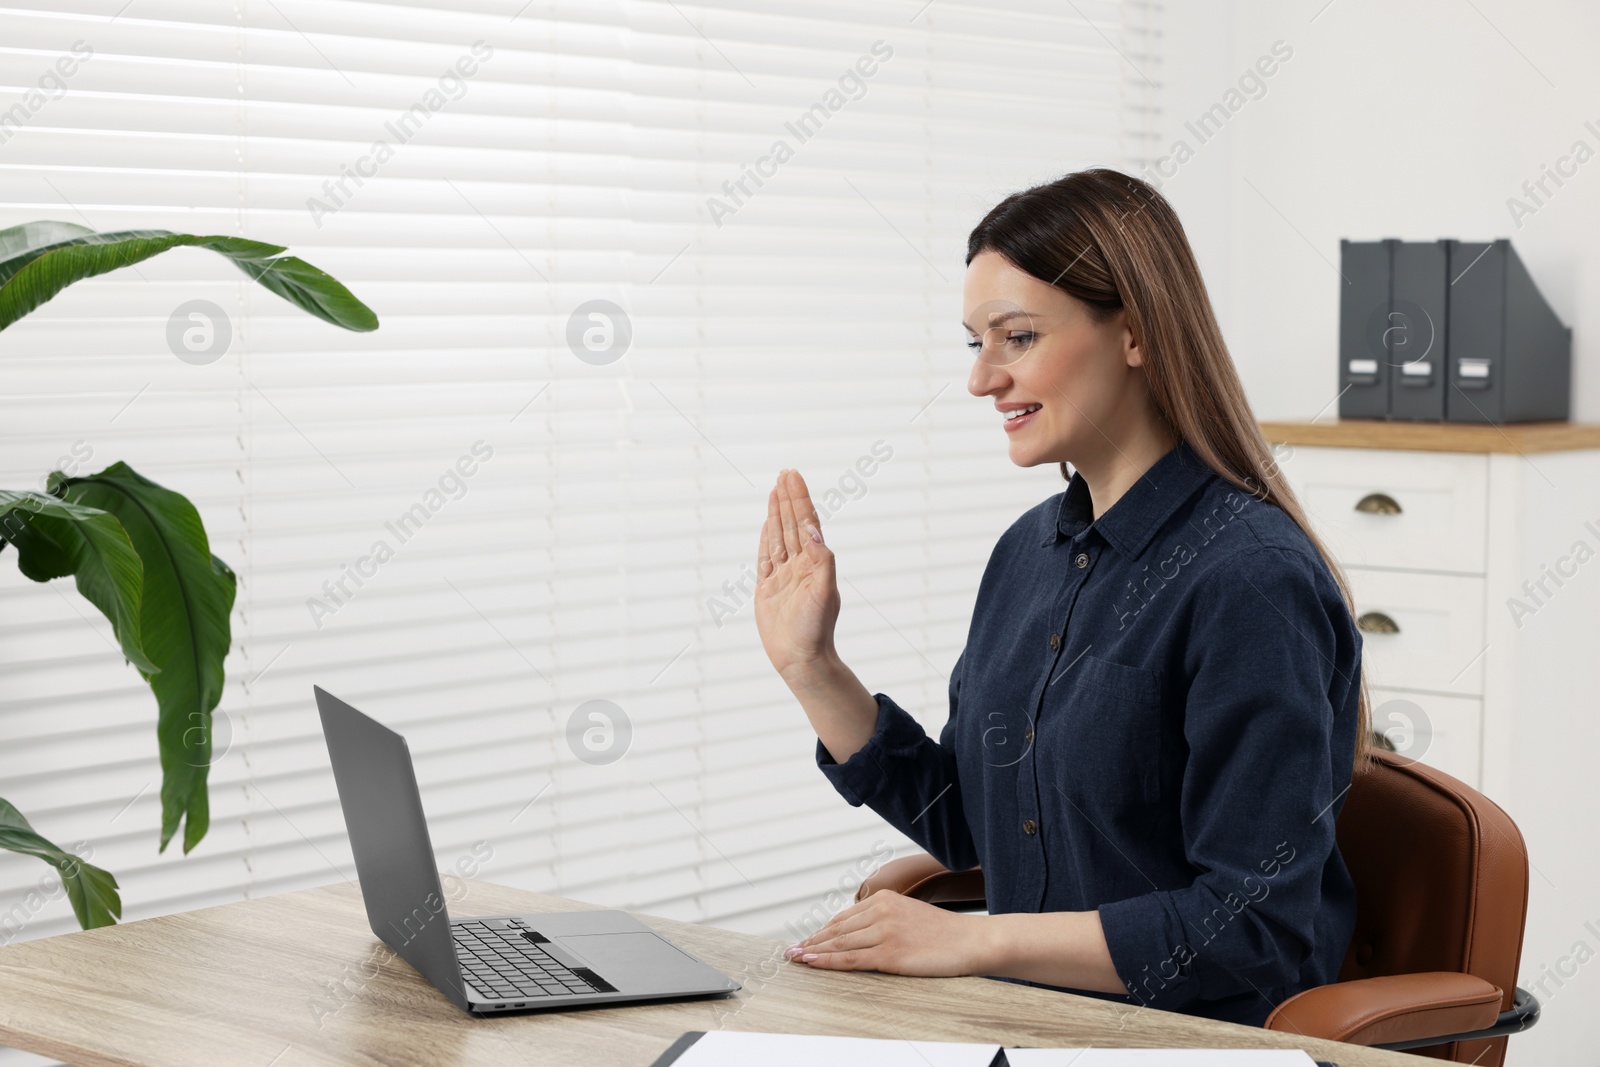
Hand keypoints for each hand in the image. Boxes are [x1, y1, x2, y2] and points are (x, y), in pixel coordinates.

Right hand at [754, 469, 840, 678]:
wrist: (801, 659)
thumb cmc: (816, 630)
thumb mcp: (824, 593)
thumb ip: (822, 562)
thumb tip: (814, 533)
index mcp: (814, 563)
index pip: (806, 523)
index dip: (799, 499)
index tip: (793, 477)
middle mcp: (799, 565)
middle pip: (792, 524)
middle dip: (788, 498)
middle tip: (785, 473)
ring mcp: (783, 576)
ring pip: (778, 536)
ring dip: (777, 513)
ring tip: (775, 491)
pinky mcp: (768, 589)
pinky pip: (766, 557)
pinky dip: (766, 538)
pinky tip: (767, 524)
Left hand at [782, 889, 992, 977]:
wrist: (971, 941)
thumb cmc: (945, 933)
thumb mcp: (910, 914)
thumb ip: (885, 918)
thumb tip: (859, 933)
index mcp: (885, 898)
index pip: (844, 917)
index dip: (822, 930)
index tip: (807, 939)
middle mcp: (881, 911)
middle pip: (836, 929)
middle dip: (811, 940)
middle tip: (790, 950)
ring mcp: (884, 932)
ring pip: (839, 944)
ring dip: (813, 951)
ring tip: (795, 958)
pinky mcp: (889, 954)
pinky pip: (850, 959)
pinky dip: (827, 962)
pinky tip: (813, 963)